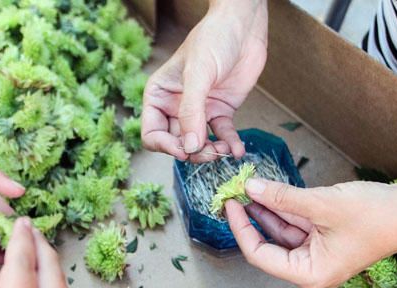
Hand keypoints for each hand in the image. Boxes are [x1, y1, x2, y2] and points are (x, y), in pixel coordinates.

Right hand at [142, 0, 266, 161]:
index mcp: (159, 96)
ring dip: (211, 152)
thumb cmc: (214, 39)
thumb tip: (189, 147)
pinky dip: (230, 144)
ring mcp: (199, 110)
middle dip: (193, 152)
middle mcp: (175, 106)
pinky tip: (237, 149)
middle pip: (177, 143)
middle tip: (210, 153)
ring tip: (225, 150)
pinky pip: (222, 135)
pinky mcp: (220, 111)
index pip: (152, 134)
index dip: (166, 147)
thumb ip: (191, 112)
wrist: (244, 25)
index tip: (185, 150)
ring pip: (199, 144)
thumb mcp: (198, 74)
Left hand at [226, 179, 396, 287]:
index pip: (260, 255)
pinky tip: (268, 191)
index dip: (241, 229)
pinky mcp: (327, 241)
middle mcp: (312, 270)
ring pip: (282, 234)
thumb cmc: (377, 215)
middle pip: (268, 246)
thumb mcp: (321, 204)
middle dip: (251, 219)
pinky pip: (297, 227)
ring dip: (266, 211)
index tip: (229, 204)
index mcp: (309, 274)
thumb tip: (250, 187)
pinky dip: (284, 210)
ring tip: (247, 188)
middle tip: (233, 193)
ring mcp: (319, 256)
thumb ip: (282, 198)